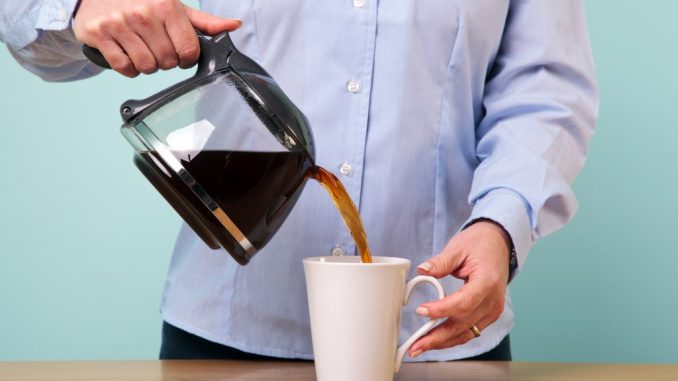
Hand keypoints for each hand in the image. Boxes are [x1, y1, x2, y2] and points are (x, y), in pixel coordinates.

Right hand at [73, 0, 241, 76]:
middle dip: (165, 61)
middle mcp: (143, 13)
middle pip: (167, 62)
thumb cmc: (142, 2)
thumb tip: (234, 26)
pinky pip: (124, 67)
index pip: (188, 50)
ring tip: (142, 49)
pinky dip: (129, 68)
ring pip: (146, 67)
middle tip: (157, 48)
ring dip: (147, 65)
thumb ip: (204, 22)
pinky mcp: (100, 34)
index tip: (180, 53)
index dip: (187, 58)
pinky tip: (128, 53)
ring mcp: (119, 23)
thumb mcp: (175, 7)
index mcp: (166, 5)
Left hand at [408, 220, 510, 357]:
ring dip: (442, 342)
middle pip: (463, 324)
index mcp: (487, 281)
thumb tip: (422, 270)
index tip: (421, 310)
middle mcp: (493, 300)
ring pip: (466, 333)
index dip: (442, 309)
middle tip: (415, 345)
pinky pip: (469, 331)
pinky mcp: (488, 315)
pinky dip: (451, 338)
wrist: (498, 244)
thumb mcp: (458, 247)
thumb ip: (440, 262)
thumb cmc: (479, 244)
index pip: (464, 302)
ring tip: (419, 347)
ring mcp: (493, 310)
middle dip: (437, 337)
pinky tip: (434, 341)